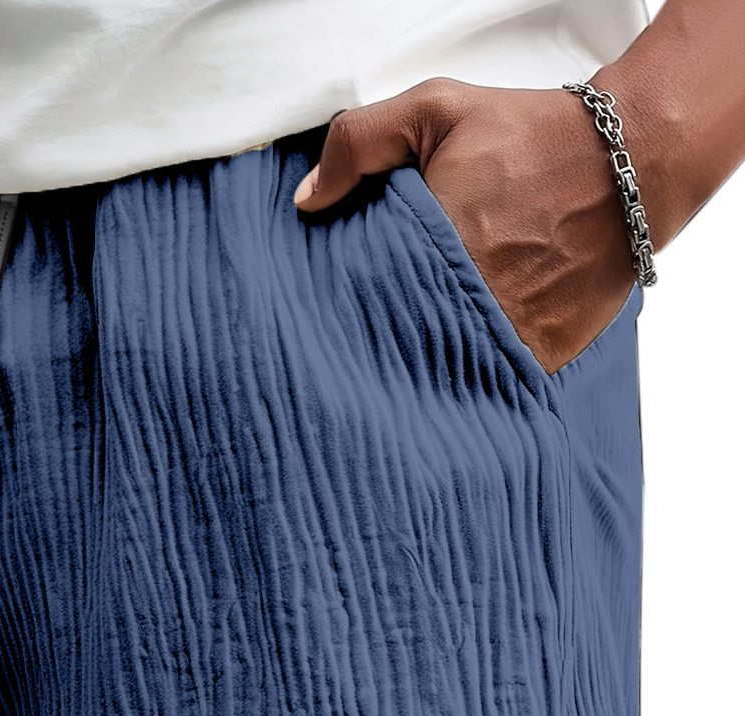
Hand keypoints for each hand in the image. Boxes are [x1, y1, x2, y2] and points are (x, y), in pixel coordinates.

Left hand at [293, 79, 639, 375]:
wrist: (629, 165)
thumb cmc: (530, 136)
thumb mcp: (436, 111)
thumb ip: (361, 142)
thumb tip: (308, 201)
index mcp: (431, 251)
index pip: (359, 305)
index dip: (340, 314)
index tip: (328, 318)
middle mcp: (467, 303)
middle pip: (395, 348)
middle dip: (376, 348)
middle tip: (360, 349)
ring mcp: (506, 337)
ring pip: (440, 374)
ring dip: (421, 370)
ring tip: (404, 365)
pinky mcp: (538, 359)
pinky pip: (489, 384)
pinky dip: (470, 380)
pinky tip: (452, 371)